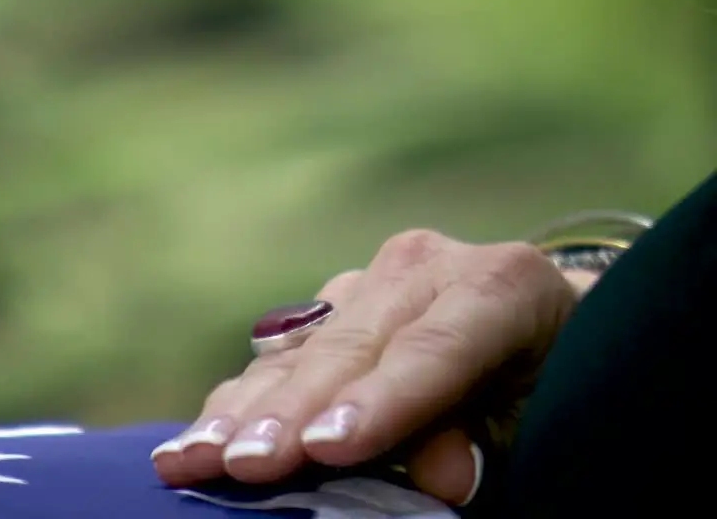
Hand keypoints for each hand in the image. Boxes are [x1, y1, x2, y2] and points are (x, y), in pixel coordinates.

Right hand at [151, 230, 581, 505]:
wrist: (547, 328)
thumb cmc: (555, 384)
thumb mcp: (546, 414)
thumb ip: (492, 438)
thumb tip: (439, 476)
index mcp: (501, 286)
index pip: (436, 346)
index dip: (381, 399)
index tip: (325, 446)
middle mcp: (424, 268)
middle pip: (351, 347)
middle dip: (289, 412)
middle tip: (241, 463)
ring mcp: (368, 282)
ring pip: (299, 352)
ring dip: (242, 412)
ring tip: (189, 457)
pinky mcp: (327, 306)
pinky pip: (277, 359)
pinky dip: (237, 403)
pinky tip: (192, 439)